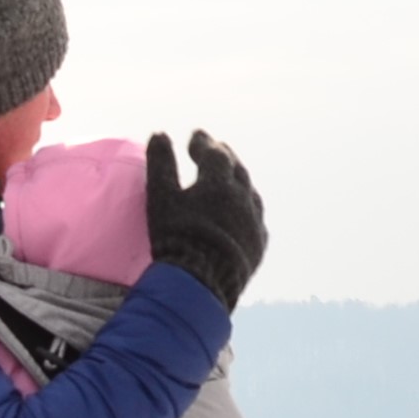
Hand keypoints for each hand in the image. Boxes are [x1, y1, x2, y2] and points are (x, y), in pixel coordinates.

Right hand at [144, 130, 266, 309]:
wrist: (203, 283)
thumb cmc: (178, 237)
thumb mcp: (161, 199)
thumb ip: (161, 165)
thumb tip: (159, 134)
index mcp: (220, 183)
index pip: (214, 153)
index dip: (203, 143)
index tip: (195, 135)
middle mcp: (243, 198)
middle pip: (237, 170)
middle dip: (225, 156)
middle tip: (216, 148)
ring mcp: (254, 223)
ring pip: (250, 193)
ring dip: (239, 180)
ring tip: (230, 177)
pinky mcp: (259, 246)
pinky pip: (255, 219)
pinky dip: (247, 208)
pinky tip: (243, 213)